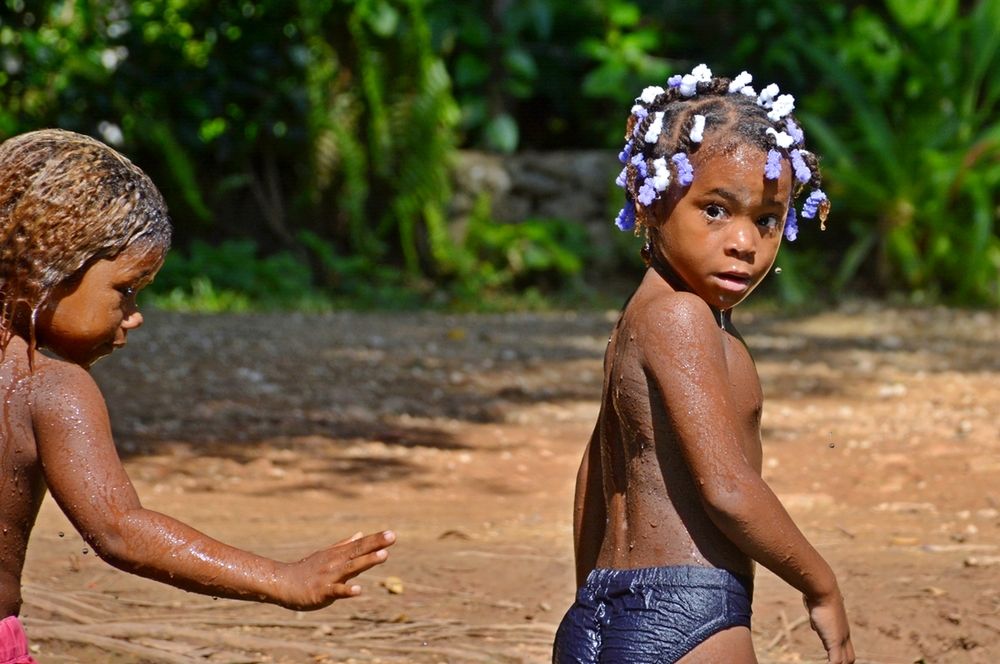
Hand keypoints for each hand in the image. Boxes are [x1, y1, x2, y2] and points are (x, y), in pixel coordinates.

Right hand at [276, 530, 395, 609]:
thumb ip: (344, 545)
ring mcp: (329, 576)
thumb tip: (360, 533)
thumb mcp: (326, 555)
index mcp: (337, 555)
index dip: (375, 540)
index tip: (391, 533)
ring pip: (351, 568)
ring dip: (367, 562)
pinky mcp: (322, 592)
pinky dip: (347, 590)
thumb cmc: (306, 570)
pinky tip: (359, 590)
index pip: (359, 545)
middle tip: (392, 536)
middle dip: (375, 545)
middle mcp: (335, 563)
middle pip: (358, 552)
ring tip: (383, 556)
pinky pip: (337, 591)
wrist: (282, 583)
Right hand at [804, 589, 854, 663]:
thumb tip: (815, 626)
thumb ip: (818, 620)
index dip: (843, 658)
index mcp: (841, 629)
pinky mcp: (834, 641)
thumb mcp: (817, 612)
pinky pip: (836, 663)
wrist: (822, 590)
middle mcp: (843, 635)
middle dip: (844, 663)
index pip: (847, 650)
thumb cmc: (818, 597)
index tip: (838, 661)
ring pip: (845, 661)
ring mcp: (840, 639)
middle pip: (849, 658)